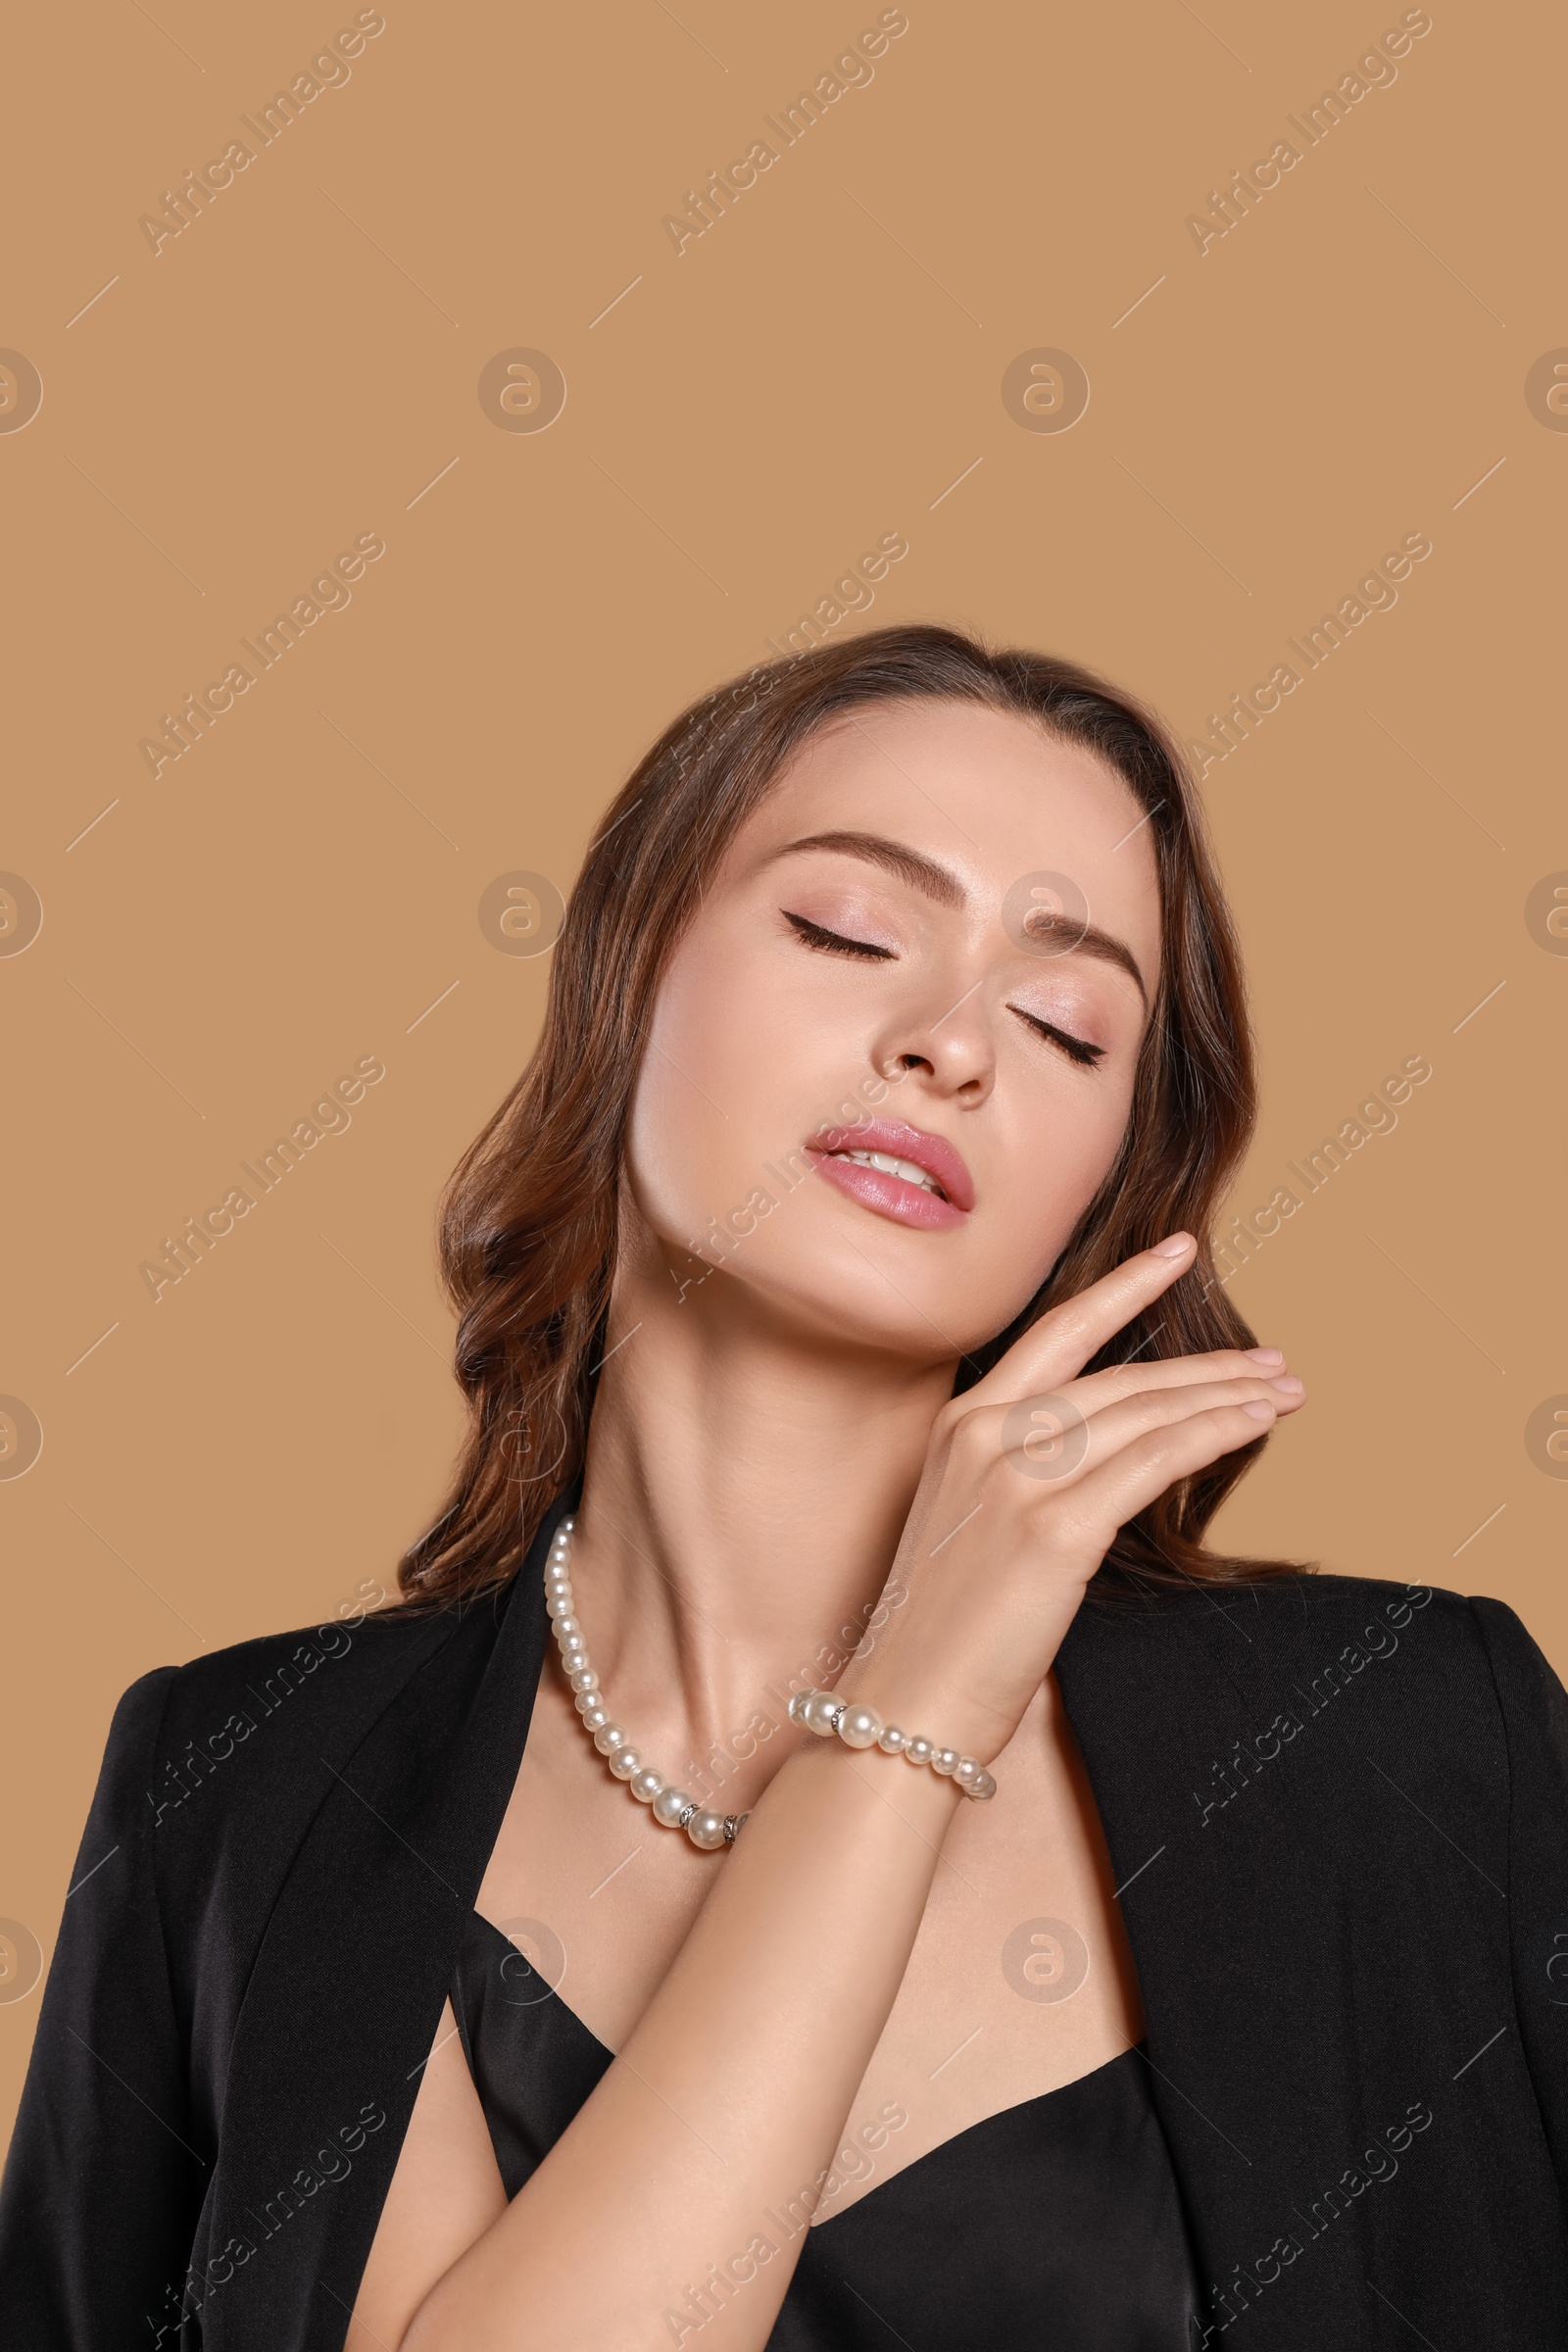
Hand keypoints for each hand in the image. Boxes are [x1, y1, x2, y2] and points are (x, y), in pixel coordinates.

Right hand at [837, 1233, 1304, 1764]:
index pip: (1058, 1332)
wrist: (908, 1701)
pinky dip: (1213, 1434)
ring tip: (1283, 1392)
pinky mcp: (1054, 1529)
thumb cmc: (943, 1626)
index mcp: (961, 1423)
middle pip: (1121, 1376)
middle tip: (1273, 1361)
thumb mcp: (969, 1518)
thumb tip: (1109, 1450)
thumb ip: (1023, 1470)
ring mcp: (1018, 1479)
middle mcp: (986, 1434)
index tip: (1180, 1252)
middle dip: (1208, 1363)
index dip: (1126, 1286)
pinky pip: (1155, 1462)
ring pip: (1146, 1412)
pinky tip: (1255, 1426)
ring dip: (1227, 1395)